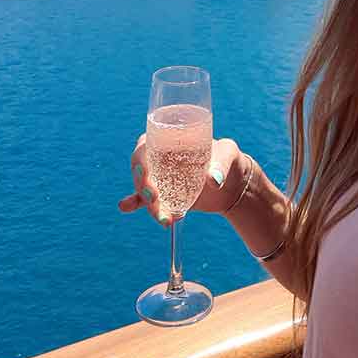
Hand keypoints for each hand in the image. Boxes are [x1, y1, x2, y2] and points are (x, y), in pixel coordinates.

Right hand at [118, 134, 246, 224]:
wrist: (232, 184)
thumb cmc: (228, 159)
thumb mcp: (229, 154)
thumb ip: (221, 165)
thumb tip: (213, 180)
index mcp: (171, 139)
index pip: (147, 144)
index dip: (140, 157)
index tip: (144, 172)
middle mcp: (160, 156)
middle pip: (141, 167)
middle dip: (142, 183)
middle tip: (153, 197)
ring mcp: (160, 176)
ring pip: (143, 187)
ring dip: (144, 201)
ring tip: (162, 218)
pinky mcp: (163, 194)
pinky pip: (143, 199)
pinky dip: (134, 203)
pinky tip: (125, 207)